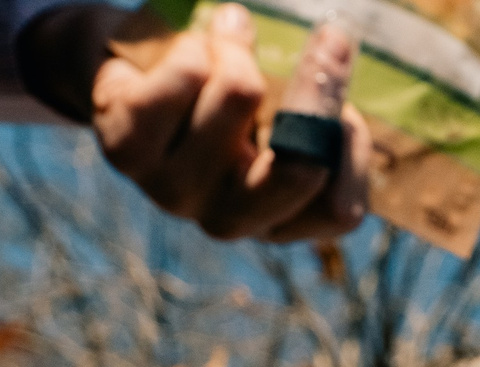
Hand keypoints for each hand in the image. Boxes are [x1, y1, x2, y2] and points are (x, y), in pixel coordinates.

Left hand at [20, 4, 371, 243]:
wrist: (125, 66)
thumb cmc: (219, 87)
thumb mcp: (285, 104)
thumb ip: (320, 110)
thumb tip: (337, 57)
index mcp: (277, 220)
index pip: (339, 210)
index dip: (354, 145)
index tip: (348, 94)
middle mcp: (229, 220)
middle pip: (301, 168)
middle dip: (319, 89)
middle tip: (330, 37)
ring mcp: (175, 193)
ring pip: (240, 98)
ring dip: (239, 48)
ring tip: (227, 33)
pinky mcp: (127, 152)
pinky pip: (185, 76)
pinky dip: (195, 44)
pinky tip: (189, 46)